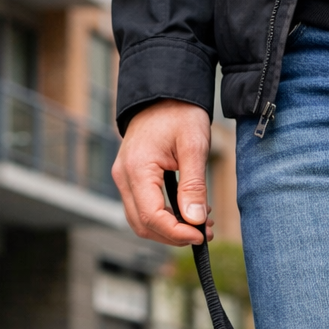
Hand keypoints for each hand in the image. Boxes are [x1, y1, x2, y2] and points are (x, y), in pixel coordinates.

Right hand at [112, 101, 212, 245]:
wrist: (162, 92)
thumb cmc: (179, 113)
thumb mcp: (193, 145)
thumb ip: (194, 184)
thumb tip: (195, 220)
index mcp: (136, 168)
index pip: (151, 216)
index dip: (176, 232)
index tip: (201, 234)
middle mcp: (123, 177)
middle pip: (143, 225)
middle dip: (174, 236)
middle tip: (205, 232)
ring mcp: (123, 178)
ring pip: (141, 221)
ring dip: (169, 229)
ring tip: (201, 224)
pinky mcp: (130, 179)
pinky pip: (143, 208)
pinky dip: (165, 218)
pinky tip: (189, 212)